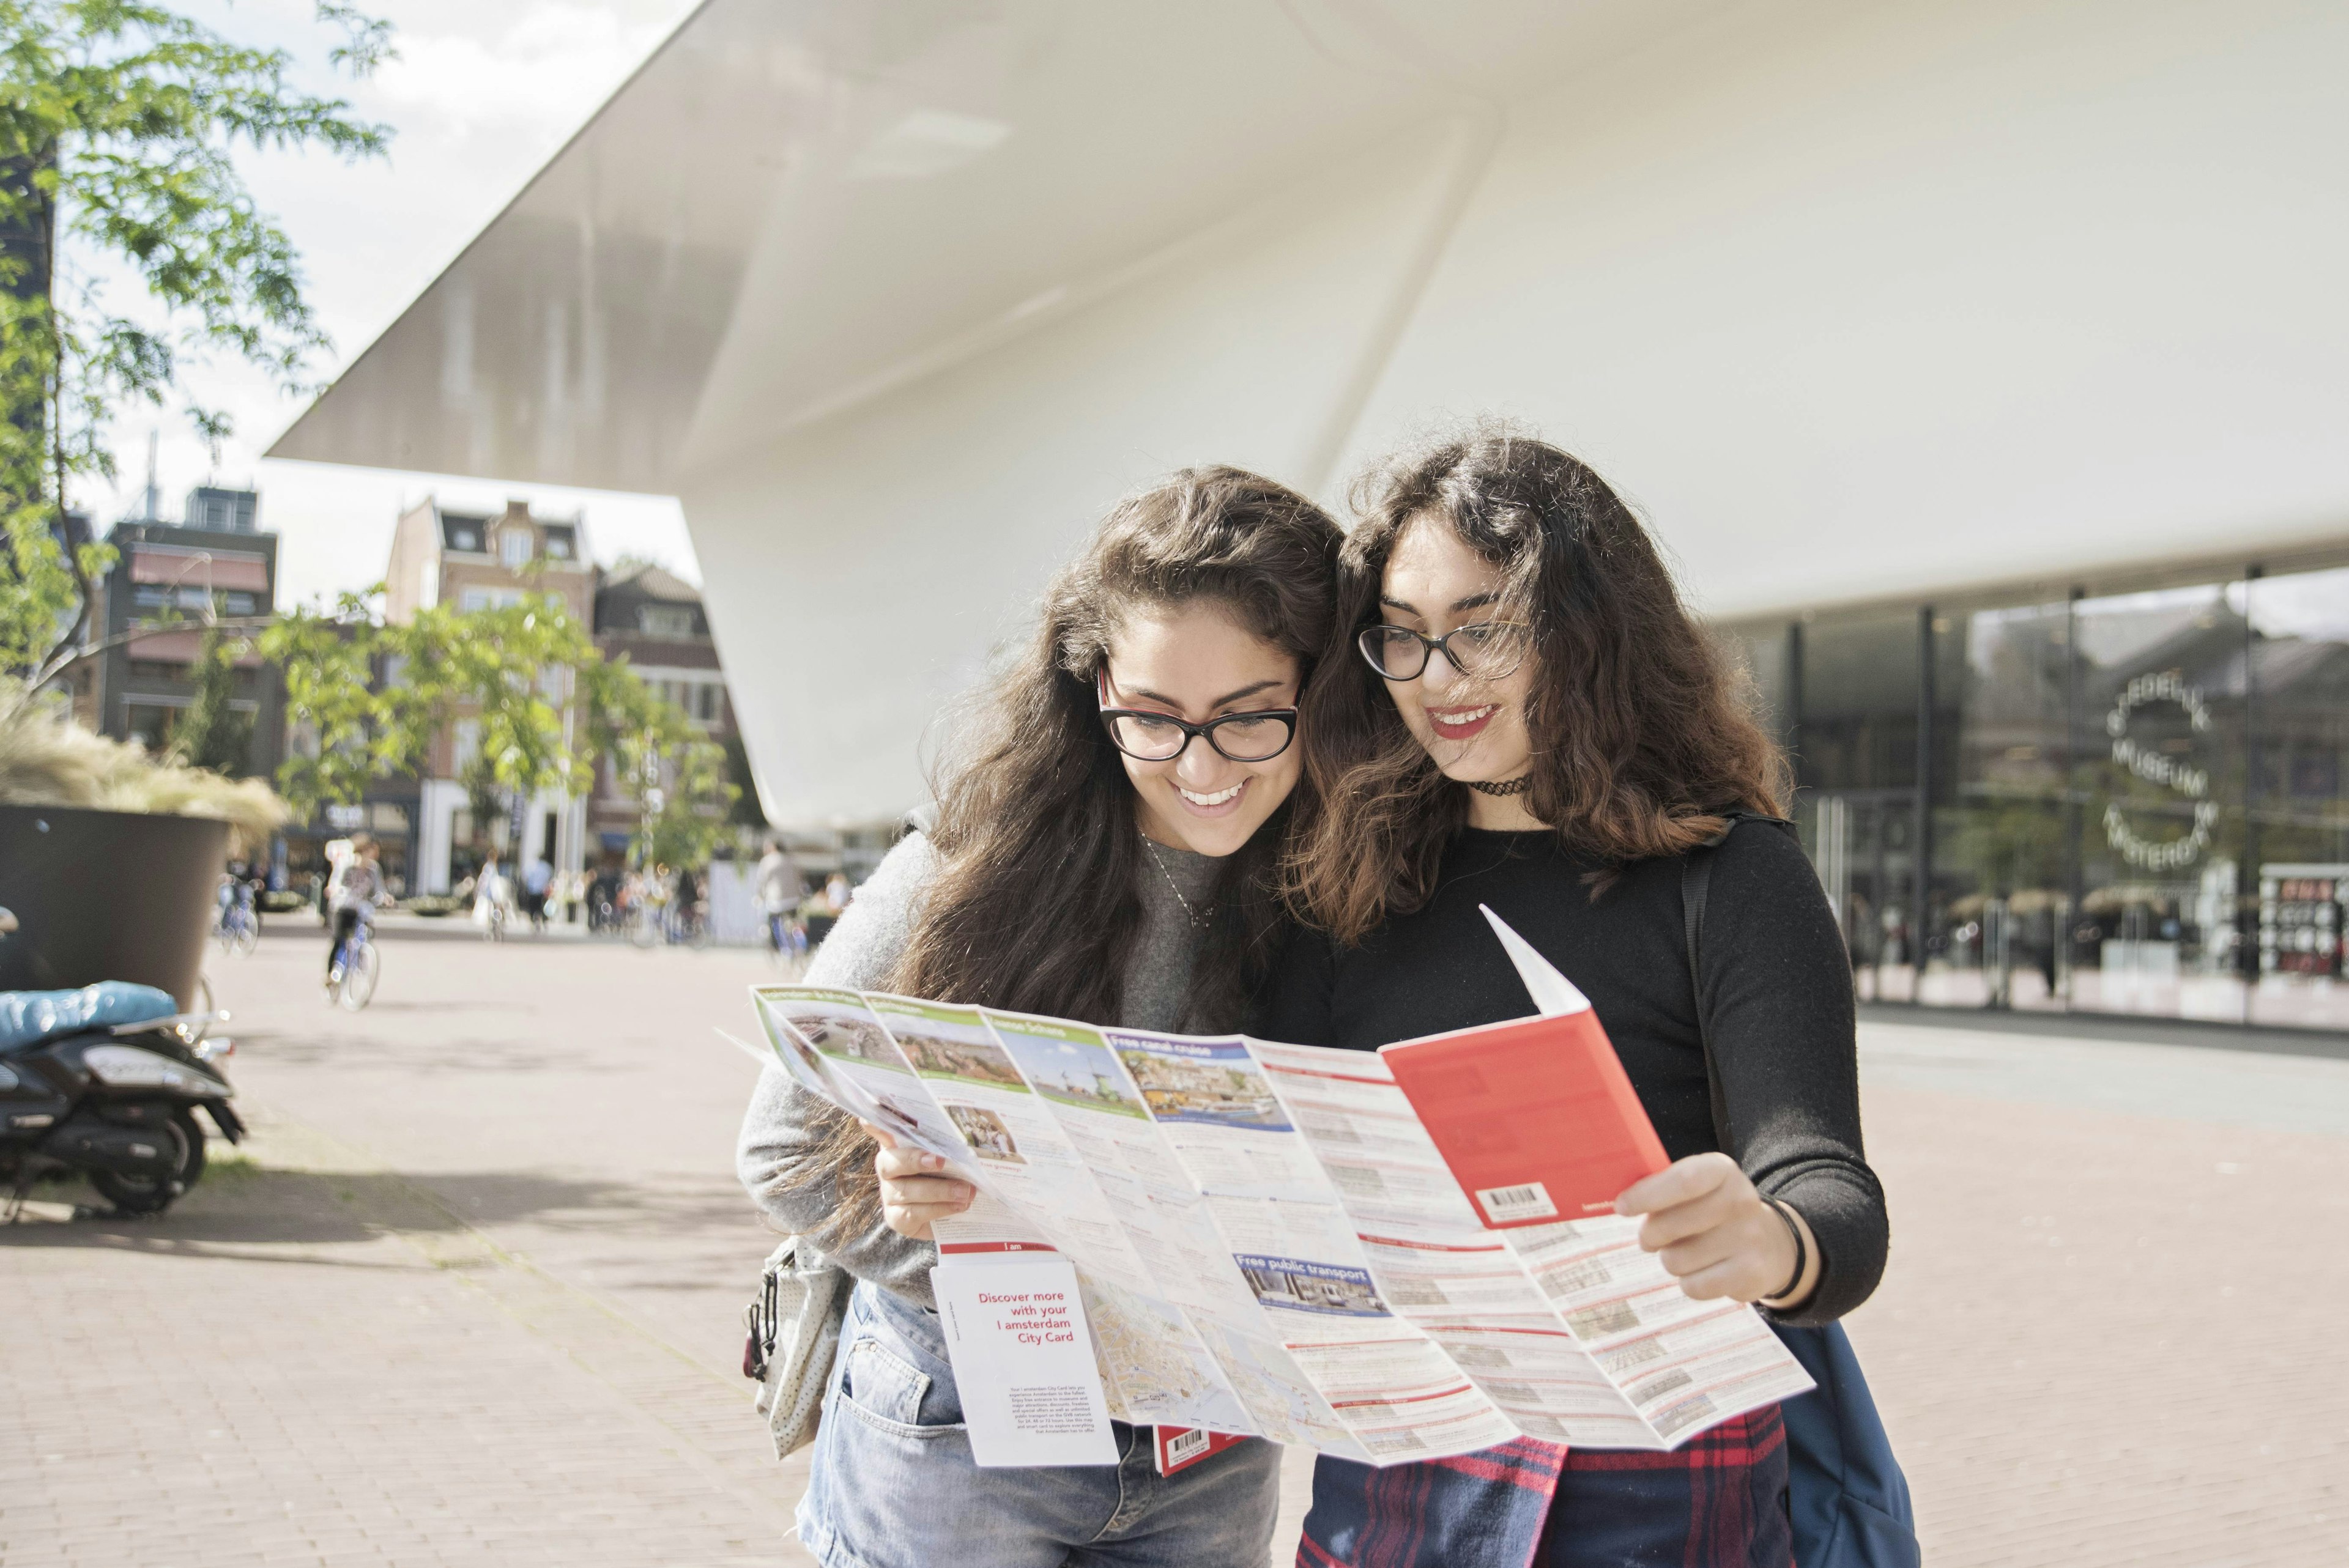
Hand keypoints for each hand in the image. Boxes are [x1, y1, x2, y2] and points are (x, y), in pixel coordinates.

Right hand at [864, 1120, 973, 1241]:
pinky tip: (959, 1206)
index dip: (875, 1125)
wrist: (955, 1213)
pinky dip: (939, 1209)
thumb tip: (971, 1132)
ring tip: (966, 1191)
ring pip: (905, 1191)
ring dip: (939, 1191)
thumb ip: (950, 1145)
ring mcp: (889, 1194)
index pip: (882, 1131)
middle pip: (889, 1162)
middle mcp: (889, 1168)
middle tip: (941, 1161)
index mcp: (899, 1146)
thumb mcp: (954, 1157)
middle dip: (914, 1161)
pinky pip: (913, 1213)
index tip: (869, 1118)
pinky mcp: (896, 1218)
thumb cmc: (953, 1175)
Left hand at [1614, 1152, 1817, 1308]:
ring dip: (1671, 1260)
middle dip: (1649, 1235)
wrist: (1771, 1243)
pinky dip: (1689, 1283)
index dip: (1646, 1195)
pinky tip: (1705, 1270)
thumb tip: (1620, 1203)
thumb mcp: (1696, 1187)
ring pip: (1676, 1261)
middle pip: (1669, 1225)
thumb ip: (1661, 1187)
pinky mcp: (1751, 1274)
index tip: (1621, 1207)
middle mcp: (1741, 1200)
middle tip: (1652, 1237)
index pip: (1683, 1181)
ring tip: (1687, 1252)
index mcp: (1722, 1170)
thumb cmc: (1712, 1210)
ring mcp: (1750, 1239)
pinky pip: (1693, 1287)